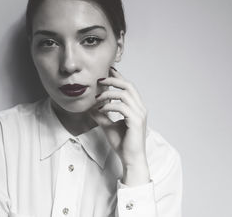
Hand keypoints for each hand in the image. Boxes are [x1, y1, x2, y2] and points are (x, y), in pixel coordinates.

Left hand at [89, 66, 149, 185]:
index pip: (128, 87)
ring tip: (97, 98)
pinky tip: (100, 109)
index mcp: (136, 108)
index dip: (118, 77)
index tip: (107, 70)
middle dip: (113, 80)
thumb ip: (102, 115)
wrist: (131, 159)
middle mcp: (140, 108)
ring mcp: (139, 114)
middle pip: (128, 86)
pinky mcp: (136, 121)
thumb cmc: (123, 144)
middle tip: (99, 80)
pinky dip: (109, 106)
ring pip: (125, 94)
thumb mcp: (108, 126)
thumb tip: (91, 108)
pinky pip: (122, 107)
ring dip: (109, 93)